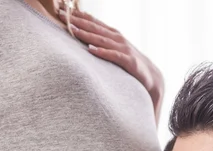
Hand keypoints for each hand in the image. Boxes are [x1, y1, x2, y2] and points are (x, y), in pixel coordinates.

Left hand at [59, 5, 164, 120]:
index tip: (62, 10)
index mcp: (113, 34)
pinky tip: (90, 49)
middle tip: (60, 15)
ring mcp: (123, 49)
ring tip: (72, 30)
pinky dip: (102, 52)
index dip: (78, 15)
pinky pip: (113, 56)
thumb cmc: (130, 63)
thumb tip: (84, 37)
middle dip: (77, 21)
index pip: (93, 22)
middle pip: (94, 28)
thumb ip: (102, 42)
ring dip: (86, 34)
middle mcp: (117, 38)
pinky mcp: (128, 61)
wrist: (151, 76)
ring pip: (101, 39)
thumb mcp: (115, 49)